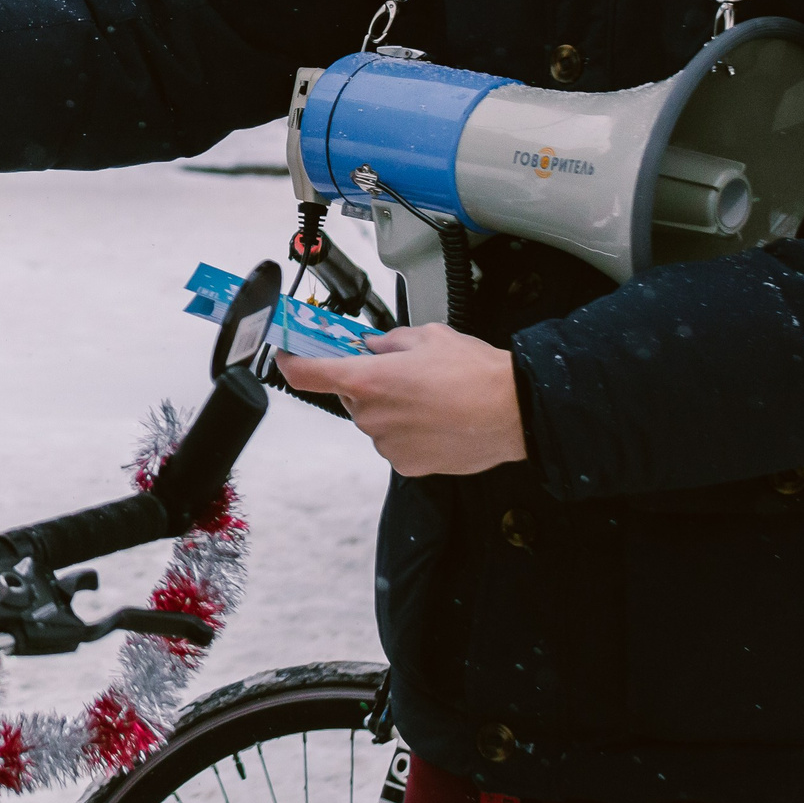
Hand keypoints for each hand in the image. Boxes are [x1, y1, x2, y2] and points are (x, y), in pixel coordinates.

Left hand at [278, 325, 527, 476]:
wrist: (515, 412)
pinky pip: (394, 443)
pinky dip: (408, 432)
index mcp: (368, 380)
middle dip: (367, 383)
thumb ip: (389, 342)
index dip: (291, 362)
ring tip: (431, 399)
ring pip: (374, 420)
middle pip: (349, 396)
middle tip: (402, 374)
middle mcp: (371, 416)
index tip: (288, 355)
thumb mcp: (427, 337)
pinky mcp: (406, 465)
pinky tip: (436, 421)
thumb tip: (372, 347)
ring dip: (391, 409)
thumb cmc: (476, 374)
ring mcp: (387, 444)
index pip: (306, 375)